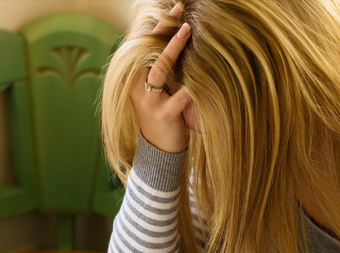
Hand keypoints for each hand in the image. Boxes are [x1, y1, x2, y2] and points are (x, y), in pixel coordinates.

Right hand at [129, 4, 192, 153]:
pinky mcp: (163, 115)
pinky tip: (204, 71)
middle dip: (163, 29)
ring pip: (159, 69)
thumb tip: (177, 40)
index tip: (174, 8)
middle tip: (180, 11)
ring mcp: (149, 102)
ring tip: (187, 30)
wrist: (159, 151)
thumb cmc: (163, 115)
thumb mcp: (158, 91)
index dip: (157, 25)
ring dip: (173, 48)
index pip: (142, 45)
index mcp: (134, 80)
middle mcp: (137, 88)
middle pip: (147, 51)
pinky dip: (192, 83)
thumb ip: (162, 70)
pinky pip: (179, 95)